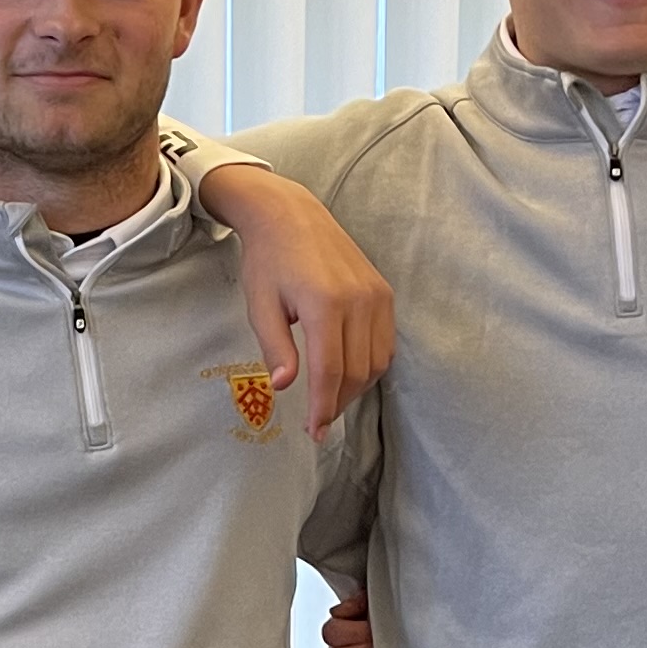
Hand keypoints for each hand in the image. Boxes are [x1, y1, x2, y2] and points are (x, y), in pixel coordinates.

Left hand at [193, 163, 392, 429]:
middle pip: (357, 372)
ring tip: (331, 400)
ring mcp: (377, 295)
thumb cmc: (268, 260)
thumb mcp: (260, 306)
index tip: (314, 433)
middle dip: (338, 404)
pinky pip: (385, 342)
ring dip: (356, 388)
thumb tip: (286, 387)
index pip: (330, 372)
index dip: (322, 408)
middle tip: (319, 423)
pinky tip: (349, 374)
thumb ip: (276, 348)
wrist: (290, 215)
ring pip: (377, 362)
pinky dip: (371, 365)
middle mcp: (359, 300)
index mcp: (325, 304)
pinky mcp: (384, 291)